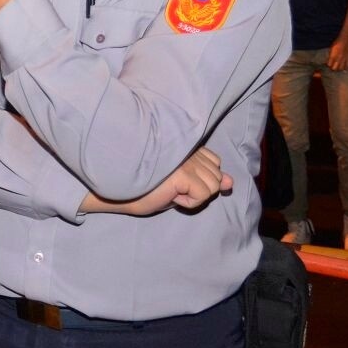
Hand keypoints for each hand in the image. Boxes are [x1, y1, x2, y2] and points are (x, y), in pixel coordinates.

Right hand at [82, 147, 231, 215]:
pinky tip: (171, 197)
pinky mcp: (182, 173)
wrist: (118, 193)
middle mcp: (188, 149)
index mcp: (185, 145)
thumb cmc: (144, 188)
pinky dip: (190, 203)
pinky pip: (203, 195)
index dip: (201, 176)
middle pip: (216, 176)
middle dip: (199, 187)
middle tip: (172, 187)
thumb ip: (207, 180)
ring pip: (213, 186)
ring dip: (194, 196)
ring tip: (171, 191)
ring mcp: (186, 160)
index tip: (178, 180)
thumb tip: (230, 182)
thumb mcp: (181, 185)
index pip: (214, 161)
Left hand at [327, 37, 347, 71]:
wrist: (346, 39)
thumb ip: (330, 55)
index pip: (329, 65)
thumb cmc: (337, 42)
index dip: (328, 66)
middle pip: (335, 68)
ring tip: (338, 67)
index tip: (328, 65)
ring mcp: (344, 59)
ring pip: (341, 68)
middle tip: (332, 67)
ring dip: (339, 68)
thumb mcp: (331, 49)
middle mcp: (338, 58)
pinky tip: (344, 66)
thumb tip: (329, 61)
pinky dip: (345, 67)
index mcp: (333, 56)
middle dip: (333, 68)